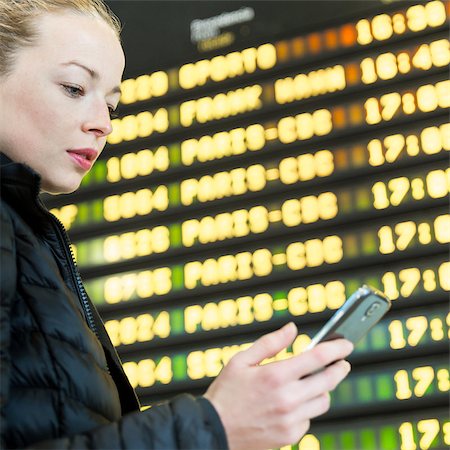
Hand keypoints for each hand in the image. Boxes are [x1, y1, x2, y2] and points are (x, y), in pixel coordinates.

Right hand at [204, 322, 352, 449]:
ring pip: (323, 401)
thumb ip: (270, 343)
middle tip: (342, 362)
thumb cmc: (226, 392)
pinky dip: (307, 408)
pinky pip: (310, 419)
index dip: (336, 348)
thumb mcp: (241, 360)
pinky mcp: (290, 435)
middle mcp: (287, 398)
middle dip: (340, 368)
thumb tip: (292, 329)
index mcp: (275, 375)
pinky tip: (294, 403)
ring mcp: (290, 419)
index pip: (317, 358)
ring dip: (323, 389)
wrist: (215, 430)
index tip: (346, 344)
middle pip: (328, 380)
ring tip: (313, 382)